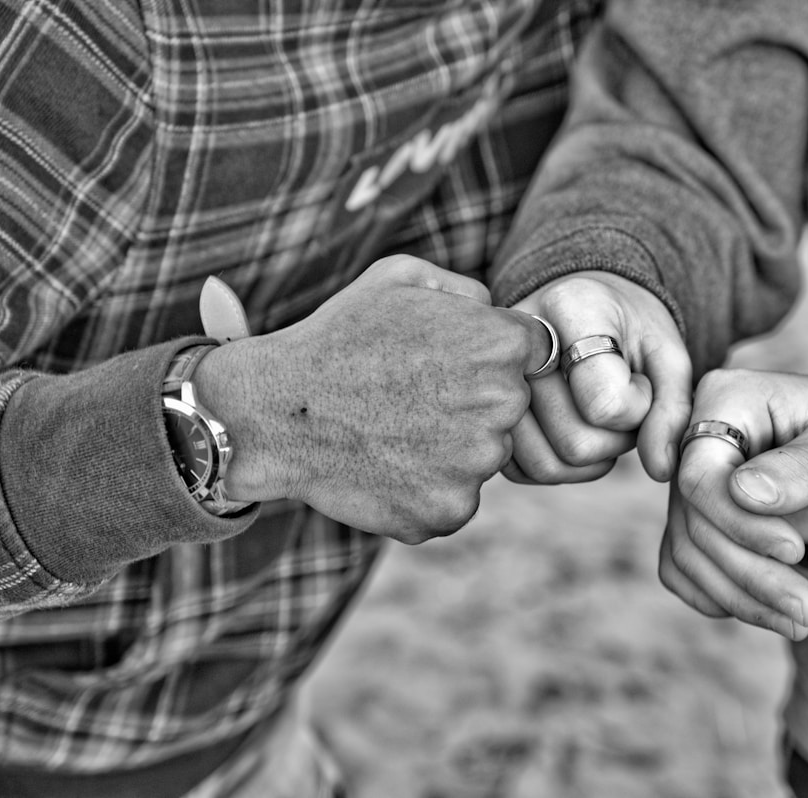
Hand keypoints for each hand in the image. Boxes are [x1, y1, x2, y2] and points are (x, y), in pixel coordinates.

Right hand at [193, 255, 555, 542]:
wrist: (275, 411)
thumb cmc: (337, 337)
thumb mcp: (401, 278)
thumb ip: (467, 291)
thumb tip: (498, 313)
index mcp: (500, 344)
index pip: (532, 354)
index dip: (490, 355)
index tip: (450, 362)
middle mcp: (501, 405)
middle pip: (509, 409)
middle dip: (472, 403)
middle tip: (412, 397)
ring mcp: (476, 465)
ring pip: (481, 456)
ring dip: (450, 448)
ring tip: (392, 429)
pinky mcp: (448, 510)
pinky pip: (453, 498)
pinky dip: (425, 488)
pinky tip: (386, 464)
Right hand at [503, 272, 691, 483]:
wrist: (584, 305)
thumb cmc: (630, 329)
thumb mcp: (667, 355)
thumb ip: (672, 409)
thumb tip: (658, 469)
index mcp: (571, 307)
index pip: (605, 403)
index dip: (638, 407)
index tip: (638, 378)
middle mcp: (517, 341)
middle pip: (574, 442)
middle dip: (616, 438)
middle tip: (623, 402)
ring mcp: (491, 378)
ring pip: (546, 464)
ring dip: (590, 456)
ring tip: (601, 416)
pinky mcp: (484, 410)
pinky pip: (524, 470)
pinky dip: (562, 467)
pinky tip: (578, 431)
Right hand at [659, 368, 807, 638]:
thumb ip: (803, 468)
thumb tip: (743, 492)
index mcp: (726, 399)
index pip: (699, 475)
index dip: (738, 523)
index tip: (795, 551)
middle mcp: (697, 437)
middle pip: (693, 520)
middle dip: (747, 572)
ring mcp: (695, 479)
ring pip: (686, 550)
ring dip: (739, 595)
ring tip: (801, 621)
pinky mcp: (701, 516)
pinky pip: (684, 566)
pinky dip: (719, 596)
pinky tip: (766, 611)